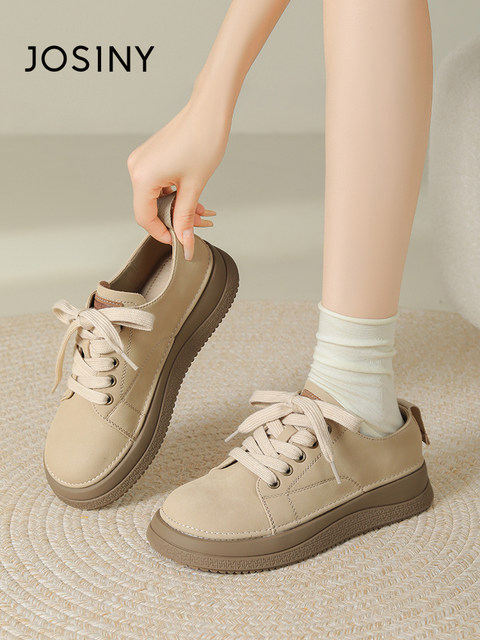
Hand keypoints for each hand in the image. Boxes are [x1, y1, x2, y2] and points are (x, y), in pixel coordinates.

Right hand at [127, 97, 231, 258]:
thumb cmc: (203, 140)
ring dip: (178, 207)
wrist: (208, 111)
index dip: (161, 233)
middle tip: (197, 225)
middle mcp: (137, 168)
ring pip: (157, 197)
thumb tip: (185, 241)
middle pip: (150, 208)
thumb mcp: (194, 187)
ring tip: (201, 210)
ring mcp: (143, 161)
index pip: (144, 218)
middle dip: (174, 219)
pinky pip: (159, 184)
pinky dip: (175, 194)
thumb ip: (185, 218)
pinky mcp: (151, 156)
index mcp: (143, 177)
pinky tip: (193, 197)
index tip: (178, 241)